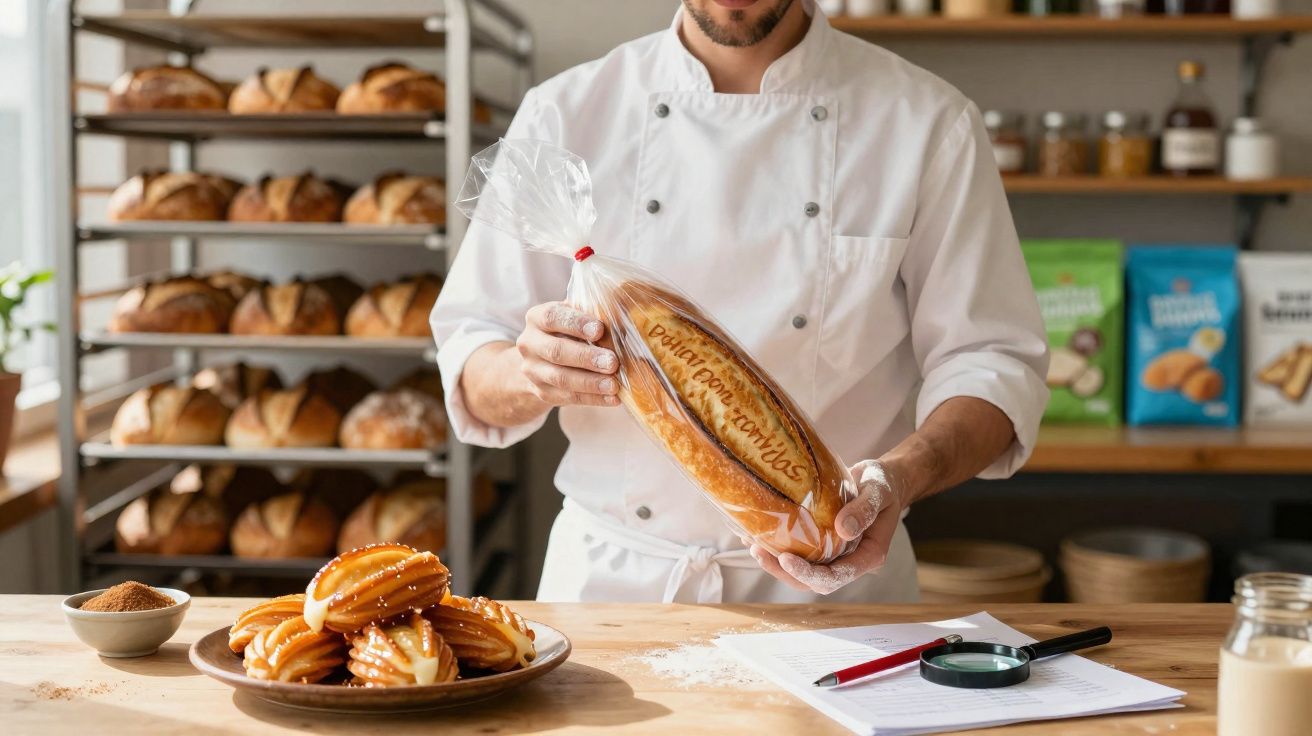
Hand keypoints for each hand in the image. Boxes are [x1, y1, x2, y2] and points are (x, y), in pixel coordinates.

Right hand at [515, 301, 619, 407]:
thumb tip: (622, 317)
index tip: (600, 330)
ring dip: (590, 382)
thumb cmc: (567, 332)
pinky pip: (568, 397)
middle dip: (586, 358)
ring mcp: (533, 371)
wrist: (540, 361)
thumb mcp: (574, 317)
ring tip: (614, 385)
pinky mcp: (542, 392)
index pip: (552, 317)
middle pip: (556, 351)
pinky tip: (612, 398)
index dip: (576, 323)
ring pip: (561, 378)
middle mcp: (529, 344)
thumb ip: (591, 314)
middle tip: (612, 362)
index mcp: (536, 318)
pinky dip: (593, 399)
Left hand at [749, 460, 907, 594]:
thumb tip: (842, 530)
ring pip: (802, 570)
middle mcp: (848, 561)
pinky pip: (798, 551)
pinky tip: (755, 534)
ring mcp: (833, 554)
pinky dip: (776, 546)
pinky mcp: (820, 542)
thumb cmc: (883, 484)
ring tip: (751, 544)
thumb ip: (864, 509)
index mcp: (867, 557)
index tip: (786, 559)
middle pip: (813, 581)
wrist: (879, 480)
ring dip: (775, 562)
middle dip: (784, 571)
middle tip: (758, 551)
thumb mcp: (879, 491)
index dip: (809, 574)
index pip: (835, 577)